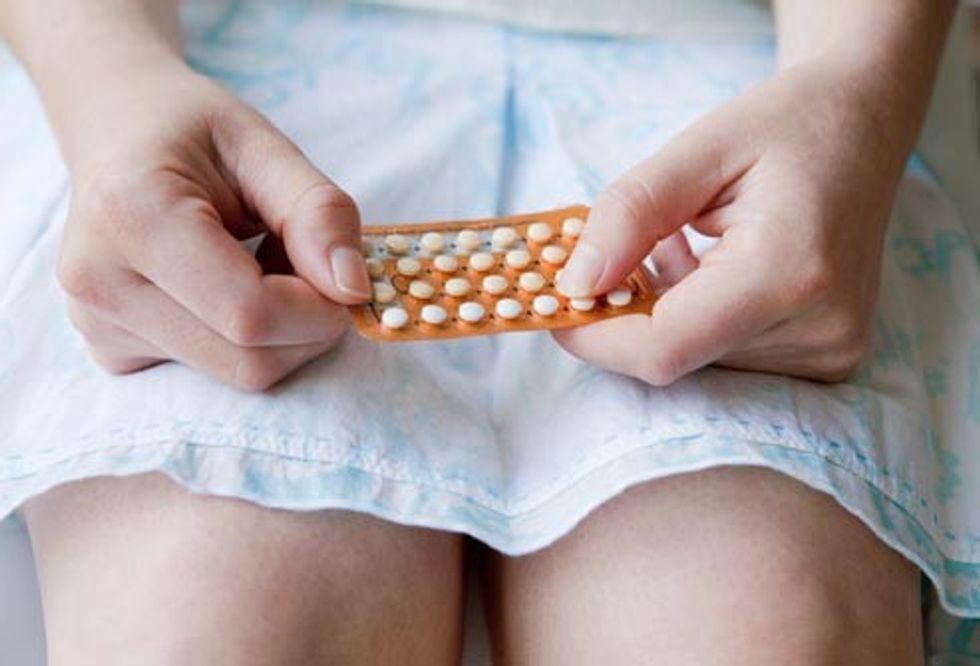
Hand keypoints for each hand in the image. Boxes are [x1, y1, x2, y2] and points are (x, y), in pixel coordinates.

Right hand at [58, 65, 369, 390]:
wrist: (115, 133)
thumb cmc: (189, 131)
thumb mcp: (265, 146)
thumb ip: (318, 212)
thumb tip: (354, 290)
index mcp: (131, 218)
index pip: (250, 314)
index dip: (319, 309)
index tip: (343, 275)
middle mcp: (97, 284)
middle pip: (249, 361)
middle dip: (308, 326)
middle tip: (308, 264)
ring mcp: (98, 326)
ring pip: (239, 374)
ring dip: (282, 333)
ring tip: (261, 265)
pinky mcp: (112, 353)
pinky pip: (214, 373)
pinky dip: (248, 341)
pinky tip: (229, 289)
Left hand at [555, 60, 908, 385]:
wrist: (863, 127)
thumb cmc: (786, 124)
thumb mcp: (698, 147)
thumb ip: (629, 215)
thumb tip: (573, 285)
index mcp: (788, 270)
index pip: (665, 346)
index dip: (595, 335)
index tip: (551, 304)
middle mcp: (817, 327)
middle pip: (676, 355)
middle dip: (624, 315)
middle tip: (609, 255)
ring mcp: (827, 350)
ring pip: (696, 359)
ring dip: (660, 313)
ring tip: (679, 244)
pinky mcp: (824, 356)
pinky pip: (724, 354)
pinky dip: (693, 318)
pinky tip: (703, 265)